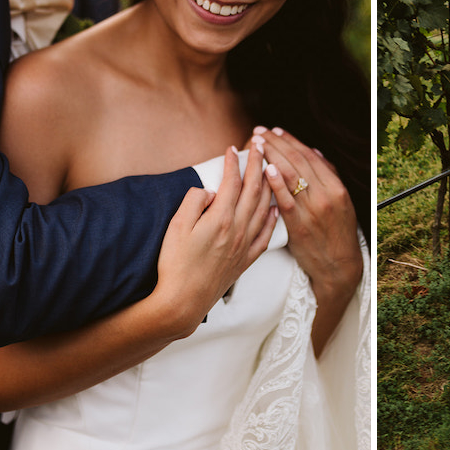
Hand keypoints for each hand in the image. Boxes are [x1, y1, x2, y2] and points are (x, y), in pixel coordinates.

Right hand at [150, 145, 275, 338]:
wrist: (182, 303)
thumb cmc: (174, 264)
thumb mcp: (176, 227)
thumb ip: (193, 202)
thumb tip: (210, 190)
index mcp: (221, 219)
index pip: (233, 182)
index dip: (234, 162)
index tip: (234, 147)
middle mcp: (238, 230)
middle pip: (253, 190)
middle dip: (258, 165)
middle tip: (260, 146)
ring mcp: (244, 246)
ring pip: (264, 209)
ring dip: (268, 185)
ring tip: (271, 168)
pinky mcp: (245, 260)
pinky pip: (265, 235)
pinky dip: (272, 218)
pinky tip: (275, 209)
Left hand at [255, 127, 360, 288]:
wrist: (338, 266)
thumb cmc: (337, 233)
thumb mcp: (341, 201)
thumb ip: (328, 176)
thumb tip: (313, 152)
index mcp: (336, 187)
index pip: (309, 156)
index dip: (291, 140)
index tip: (275, 130)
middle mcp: (325, 195)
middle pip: (297, 161)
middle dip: (276, 143)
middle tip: (259, 132)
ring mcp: (312, 210)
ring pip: (291, 176)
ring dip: (271, 156)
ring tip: (256, 144)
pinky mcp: (299, 226)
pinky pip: (286, 200)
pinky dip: (276, 183)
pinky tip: (265, 169)